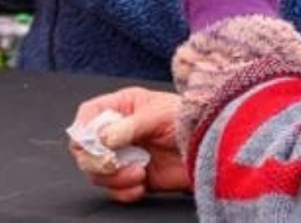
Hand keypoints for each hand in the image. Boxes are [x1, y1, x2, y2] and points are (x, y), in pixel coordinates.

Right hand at [69, 87, 188, 201]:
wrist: (215, 148)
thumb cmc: (190, 119)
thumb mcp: (158, 114)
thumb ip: (129, 126)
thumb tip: (104, 139)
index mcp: (121, 107)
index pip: (88, 116)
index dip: (85, 130)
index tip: (94, 144)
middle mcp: (119, 132)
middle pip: (86, 148)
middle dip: (97, 160)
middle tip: (112, 164)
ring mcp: (127, 156)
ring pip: (98, 172)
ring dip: (113, 178)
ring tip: (138, 174)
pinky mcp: (137, 178)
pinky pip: (117, 190)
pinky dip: (124, 192)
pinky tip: (141, 186)